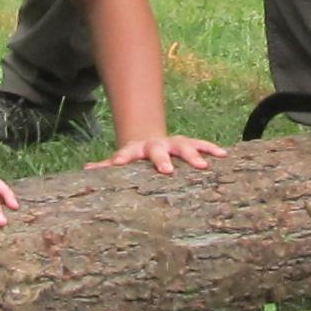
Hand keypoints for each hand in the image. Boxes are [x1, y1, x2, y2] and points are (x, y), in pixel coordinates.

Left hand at [94, 132, 224, 174]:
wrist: (149, 139)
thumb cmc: (134, 158)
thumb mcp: (120, 160)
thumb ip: (105, 166)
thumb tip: (86, 170)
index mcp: (136, 150)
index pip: (127, 153)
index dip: (123, 158)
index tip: (120, 164)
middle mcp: (156, 145)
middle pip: (158, 150)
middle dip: (163, 159)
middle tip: (168, 171)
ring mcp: (173, 143)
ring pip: (184, 145)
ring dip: (193, 154)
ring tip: (203, 165)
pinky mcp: (188, 143)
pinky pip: (201, 144)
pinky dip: (211, 149)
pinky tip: (224, 155)